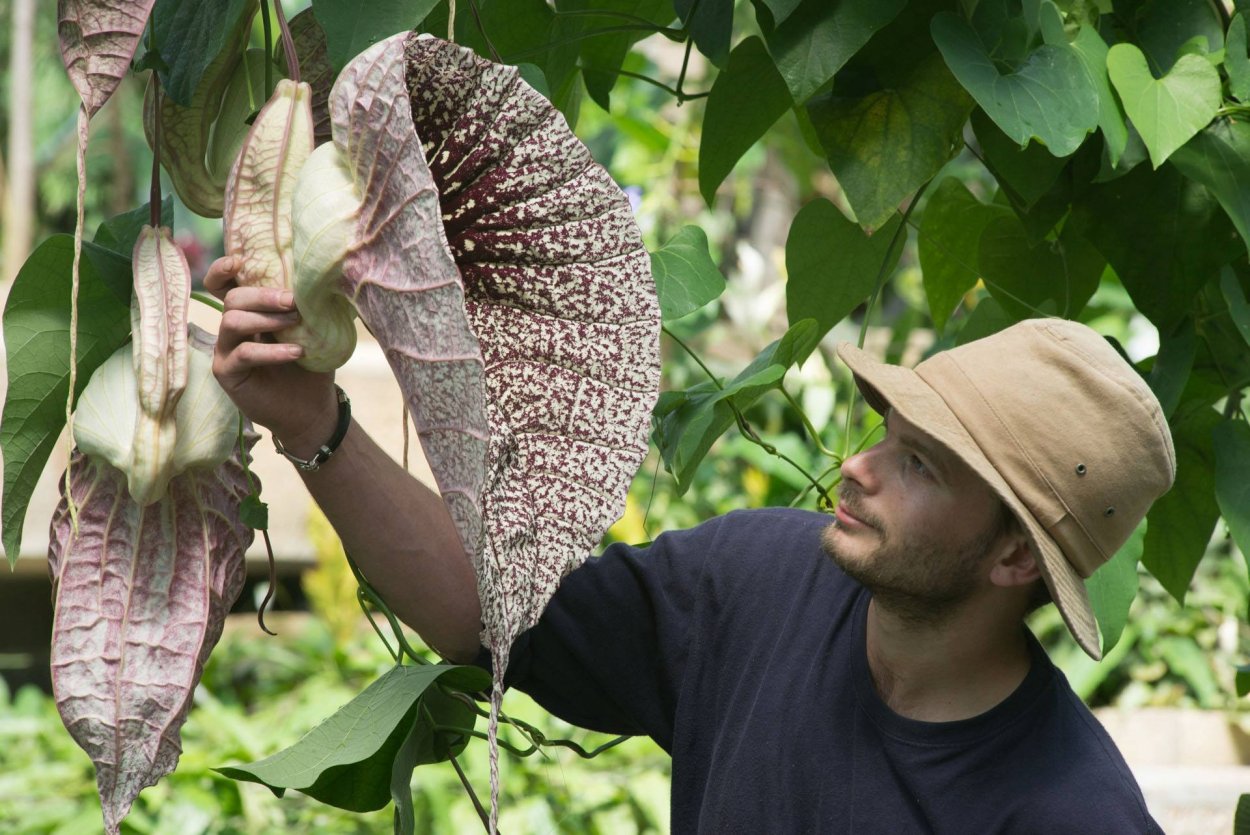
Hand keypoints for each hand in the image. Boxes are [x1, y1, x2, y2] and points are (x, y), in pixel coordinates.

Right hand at [205, 256, 336, 452]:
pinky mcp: (227, 372)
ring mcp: (226, 349)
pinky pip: (242, 353)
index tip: (239, 262)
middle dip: (263, 295)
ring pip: (232, 321)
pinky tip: (296, 352)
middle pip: (233, 298)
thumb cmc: (312, 365)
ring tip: (295, 323)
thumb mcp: (314, 330)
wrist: (311, 408)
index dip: (223, 270)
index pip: (224, 284)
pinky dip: (271, 351)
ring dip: (266, 319)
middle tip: (293, 301)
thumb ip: (309, 305)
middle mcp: (232, 327)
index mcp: (250, 312)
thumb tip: (327, 277)